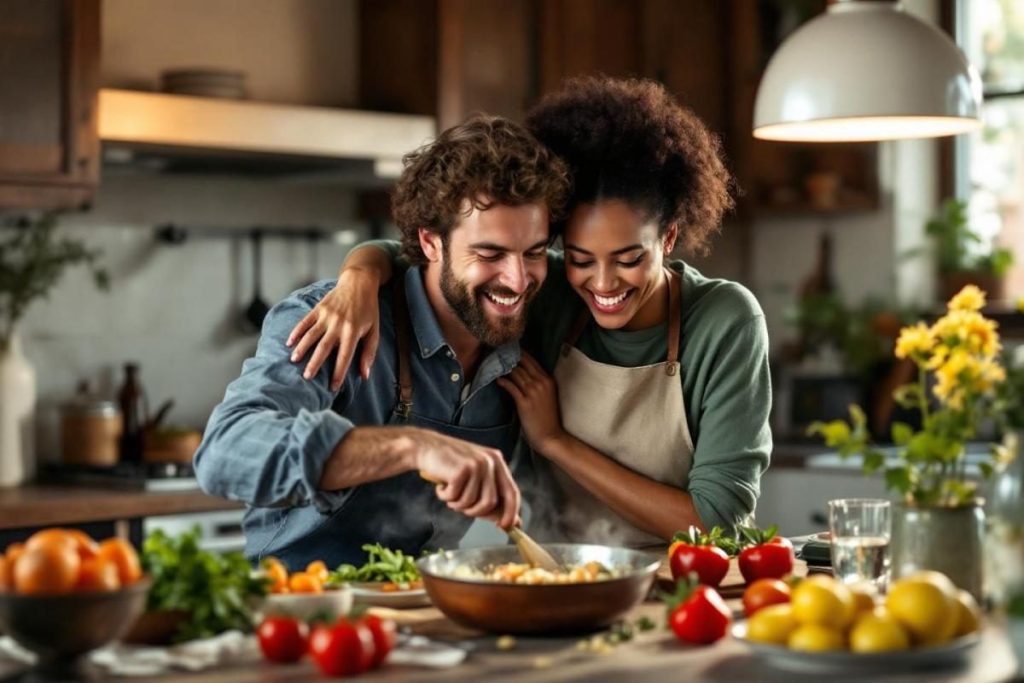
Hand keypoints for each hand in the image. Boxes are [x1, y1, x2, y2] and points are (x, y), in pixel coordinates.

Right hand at [286, 268, 381, 389]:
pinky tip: (289, 342)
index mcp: (353, 331)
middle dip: (315, 363)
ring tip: (294, 361)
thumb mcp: (374, 330)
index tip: (333, 387)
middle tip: (306, 377)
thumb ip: (369, 352)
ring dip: (302, 348)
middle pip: (324, 347)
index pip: (345, 356)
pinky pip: (305, 321)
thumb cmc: (368, 310)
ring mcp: (327, 315)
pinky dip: (296, 332)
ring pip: (311, 335)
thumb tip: (365, 375)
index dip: (338, 373)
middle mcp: (339, 324)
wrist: (359, 282)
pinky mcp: (319, 308)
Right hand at [414, 430, 520, 529]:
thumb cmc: (449, 464)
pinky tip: (441, 486)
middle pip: (491, 501)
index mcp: (497, 461)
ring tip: (449, 493)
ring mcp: (477, 464)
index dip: (511, 512)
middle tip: (462, 507)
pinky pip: (456, 497)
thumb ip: (491, 494)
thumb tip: (512, 520)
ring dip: (457, 504)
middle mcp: (490, 461)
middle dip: (475, 511)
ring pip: (472, 502)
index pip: (512, 492)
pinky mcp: (462, 469)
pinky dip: (446, 497)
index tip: (506, 526)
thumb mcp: (475, 476)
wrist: (425, 447)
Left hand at [497, 352, 566, 454]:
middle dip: (510, 356)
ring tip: (494, 364)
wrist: (551, 436)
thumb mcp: (548, 396)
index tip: (509, 349)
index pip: (532, 361)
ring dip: (504, 367)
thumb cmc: (547, 418)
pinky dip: (503, 381)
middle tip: (498, 352)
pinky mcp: (525, 402)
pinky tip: (497, 380)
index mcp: (548, 380)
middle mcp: (541, 383)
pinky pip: (511, 386)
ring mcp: (533, 392)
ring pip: (516, 373)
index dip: (519, 354)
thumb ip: (539, 384)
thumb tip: (523, 376)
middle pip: (523, 363)